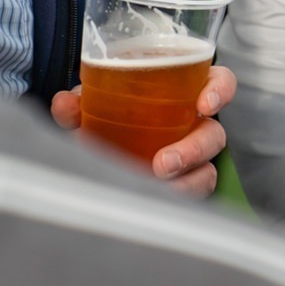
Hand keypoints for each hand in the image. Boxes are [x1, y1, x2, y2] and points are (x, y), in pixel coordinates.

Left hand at [50, 64, 237, 199]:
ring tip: (156, 188)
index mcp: (184, 93)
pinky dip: (175, 199)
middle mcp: (195, 125)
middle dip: (193, 150)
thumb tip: (65, 103)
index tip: (203, 106)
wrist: (98, 151)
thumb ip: (81, 105)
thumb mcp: (93, 106)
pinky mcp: (184, 186)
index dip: (219, 91)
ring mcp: (192, 159)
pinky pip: (191, 196)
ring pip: (207, 171)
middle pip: (214, 134)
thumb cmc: (110, 115)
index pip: (219, 83)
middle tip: (163, 164)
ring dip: (185, 182)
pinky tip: (154, 202)